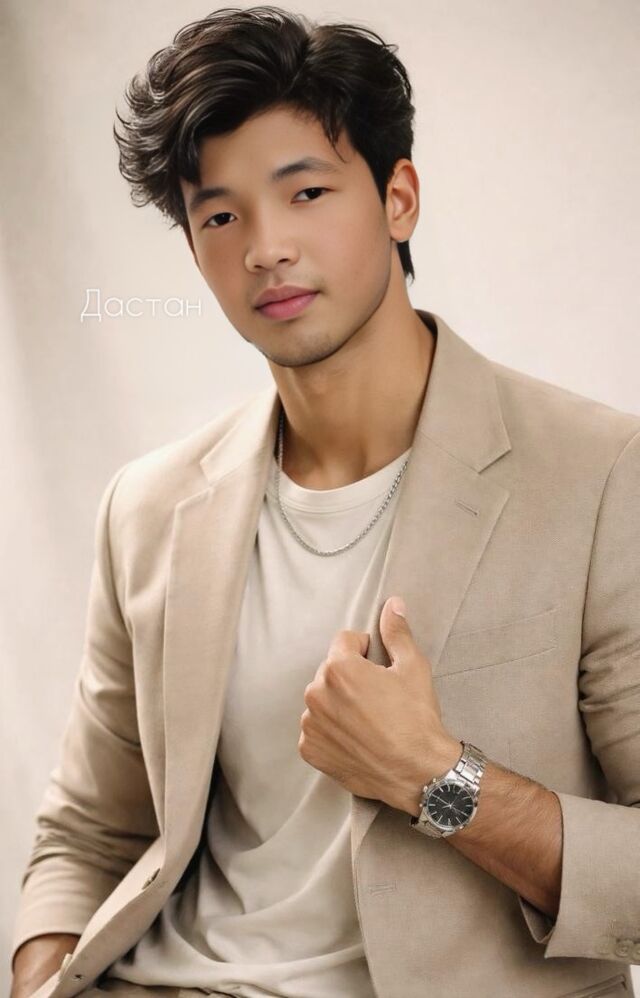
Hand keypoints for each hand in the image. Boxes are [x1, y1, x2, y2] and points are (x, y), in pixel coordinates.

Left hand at [298, 595, 461, 813]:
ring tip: (368, 721)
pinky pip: (316, 729)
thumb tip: (393, 604)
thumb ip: (396, 632)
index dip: (365, 651)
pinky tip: (356, 739)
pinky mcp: (310, 750)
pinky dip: (332, 731)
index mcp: (338, 668)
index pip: (344, 641)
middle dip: (350, 678)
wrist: (419, 772)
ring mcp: (311, 724)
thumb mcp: (413, 667)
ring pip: (322, 700)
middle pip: (330, 671)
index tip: (380, 670)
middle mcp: (316, 693)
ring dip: (338, 704)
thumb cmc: (417, 718)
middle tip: (377, 698)